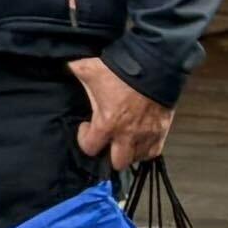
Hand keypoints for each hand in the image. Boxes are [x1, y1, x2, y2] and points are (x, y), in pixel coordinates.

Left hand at [67, 55, 171, 171]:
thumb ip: (75, 72)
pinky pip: (153, 151)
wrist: (154, 64)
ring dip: (128, 151)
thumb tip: (65, 66)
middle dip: (109, 154)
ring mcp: (147, 135)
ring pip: (136, 158)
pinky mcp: (162, 131)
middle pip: (117, 163)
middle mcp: (128, 135)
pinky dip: (146, 149)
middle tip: (107, 138)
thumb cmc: (120, 69)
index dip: (84, 138)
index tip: (86, 126)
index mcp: (107, 124)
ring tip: (123, 138)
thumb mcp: (89, 68)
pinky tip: (139, 140)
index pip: (90, 148)